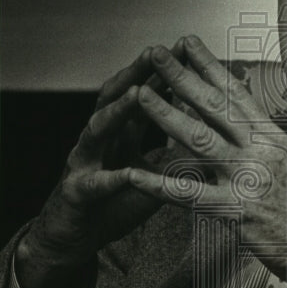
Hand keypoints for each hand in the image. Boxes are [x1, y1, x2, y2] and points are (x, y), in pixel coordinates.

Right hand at [16, 41, 184, 287]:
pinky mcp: (75, 193)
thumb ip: (174, 153)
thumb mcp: (151, 173)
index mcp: (120, 132)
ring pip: (97, 130)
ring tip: (136, 93)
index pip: (141, 94)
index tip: (185, 50)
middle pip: (115, 99)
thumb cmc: (114, 201)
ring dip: (118, 111)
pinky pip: (94, 184)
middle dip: (136, 73)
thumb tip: (213, 137)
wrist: (74, 237)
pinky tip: (126, 173)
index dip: (162, 72)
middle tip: (157, 52)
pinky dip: (110, 178)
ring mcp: (83, 163)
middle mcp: (99, 139)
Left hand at [128, 36, 286, 287]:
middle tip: (155, 52)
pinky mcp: (237, 211)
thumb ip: (259, 146)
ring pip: (199, 139)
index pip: (237, 92)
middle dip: (182, 76)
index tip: (187, 42)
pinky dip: (158, 183)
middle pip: (215, 105)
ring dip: (165, 115)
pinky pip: (190, 194)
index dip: (209, 65)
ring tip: (138, 95)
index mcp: (272, 138)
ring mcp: (249, 179)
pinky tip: (132, 174)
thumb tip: (235, 128)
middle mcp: (261, 150)